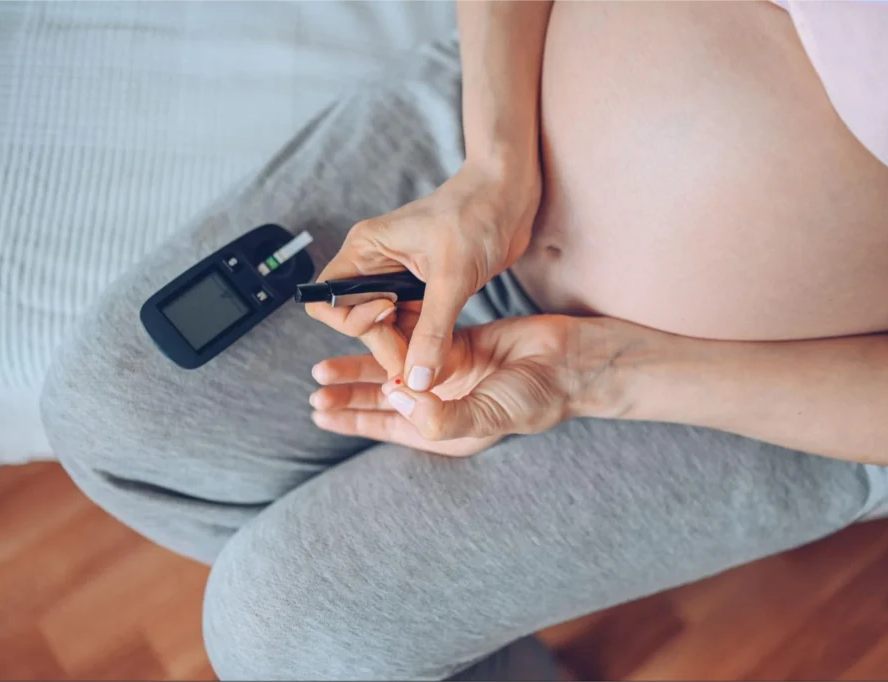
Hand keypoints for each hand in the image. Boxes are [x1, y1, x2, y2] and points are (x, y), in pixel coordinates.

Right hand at [305, 158, 540, 387]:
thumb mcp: (452, 277)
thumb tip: (417, 378)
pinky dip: (422, 345)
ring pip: (385, 331)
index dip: (351, 322)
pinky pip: (410, 328)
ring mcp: (398, 281)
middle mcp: (375, 267)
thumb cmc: (477, 214)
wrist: (511, 196)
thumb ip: (432, 332)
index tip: (389, 318)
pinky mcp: (423, 292)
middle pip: (357, 323)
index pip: (327, 299)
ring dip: (405, 349)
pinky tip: (440, 355)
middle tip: (418, 364)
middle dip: (384, 344)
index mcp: (365, 250)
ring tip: (432, 363)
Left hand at [309, 314, 577, 456]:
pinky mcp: (458, 344)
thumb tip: (395, 399)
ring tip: (329, 362)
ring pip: (394, 367)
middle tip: (316, 383)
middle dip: (349, 391)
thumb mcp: (488, 414)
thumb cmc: (536, 397)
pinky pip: (416, 339)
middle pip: (384, 397)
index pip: (389, 427)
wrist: (570, 362)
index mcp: (445, 428)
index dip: (354, 419)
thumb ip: (441, 416)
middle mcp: (442, 402)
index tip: (320, 411)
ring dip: (364, 364)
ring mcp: (448, 373)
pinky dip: (394, 334)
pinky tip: (370, 328)